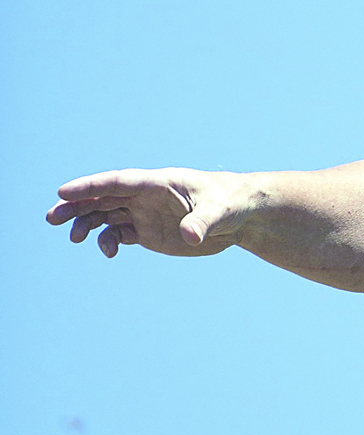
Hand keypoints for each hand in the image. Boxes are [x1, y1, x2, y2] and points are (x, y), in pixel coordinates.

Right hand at [47, 169, 253, 259]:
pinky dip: (107, 242)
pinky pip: (118, 234)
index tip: (64, 191)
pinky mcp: (148, 231)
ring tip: (75, 239)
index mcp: (159, 182)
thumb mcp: (220, 211)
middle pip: (103, 197)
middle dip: (77, 205)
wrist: (240, 216)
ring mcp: (144, 213)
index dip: (91, 186)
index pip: (118, 181)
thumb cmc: (231, 202)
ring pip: (106, 215)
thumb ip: (202, 223)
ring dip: (86, 223)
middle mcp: (146, 196)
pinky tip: (109, 252)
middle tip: (52, 218)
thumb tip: (190, 237)